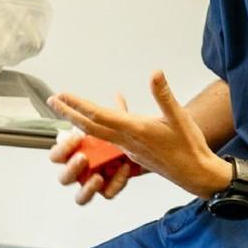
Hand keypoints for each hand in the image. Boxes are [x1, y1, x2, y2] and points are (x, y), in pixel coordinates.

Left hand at [47, 71, 229, 198]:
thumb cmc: (189, 147)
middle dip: (69, 113)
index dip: (79, 105)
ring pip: (98, 132)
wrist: (196, 174)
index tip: (62, 96)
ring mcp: (128, 148)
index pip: (99, 116)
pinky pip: (111, 135)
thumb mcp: (180, 118)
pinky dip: (104, 122)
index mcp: (135, 131)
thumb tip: (155, 73)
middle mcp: (126, 141)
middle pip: (90, 127)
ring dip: (81, 119)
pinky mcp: (133, 152)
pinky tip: (112, 108)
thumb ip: (164, 96)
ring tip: (69, 107)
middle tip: (52, 100)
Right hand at [48, 95, 133, 205]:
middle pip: (64, 177)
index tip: (76, 137)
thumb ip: (117, 112)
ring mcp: (93, 183)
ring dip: (86, 188)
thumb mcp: (121, 122)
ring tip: (98, 177)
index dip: (63, 148)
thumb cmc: (126, 138)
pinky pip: (106, 194)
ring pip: (80, 196)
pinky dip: (114, 185)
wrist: (148, 153)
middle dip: (71, 169)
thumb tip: (118, 96)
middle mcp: (82, 170)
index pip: (58, 154)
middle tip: (83, 158)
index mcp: (77, 153)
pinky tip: (124, 171)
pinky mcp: (108, 190)